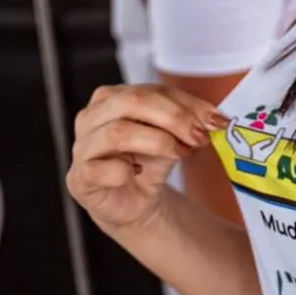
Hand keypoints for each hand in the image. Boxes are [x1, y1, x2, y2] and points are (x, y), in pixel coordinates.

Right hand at [67, 84, 226, 234]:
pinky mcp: (80, 178)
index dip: (186, 103)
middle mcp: (92, 117)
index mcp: (112, 99)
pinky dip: (123, 171)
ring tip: (181, 154)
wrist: (134, 204)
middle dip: (173, 118)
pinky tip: (138, 174)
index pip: (150, 90)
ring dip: (157, 142)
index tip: (215, 120)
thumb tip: (214, 120)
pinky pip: (98, 169)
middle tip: (200, 136)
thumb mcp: (172, 140)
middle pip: (131, 102)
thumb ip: (186, 126)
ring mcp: (82, 147)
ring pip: (116, 132)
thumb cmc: (148, 165)